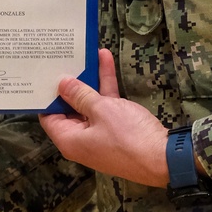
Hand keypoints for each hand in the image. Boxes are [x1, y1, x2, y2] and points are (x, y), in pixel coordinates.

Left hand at [39, 49, 169, 186]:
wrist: (165, 157)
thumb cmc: (128, 137)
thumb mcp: (100, 110)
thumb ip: (80, 95)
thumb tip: (62, 84)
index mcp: (69, 139)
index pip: (49, 116)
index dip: (48, 95)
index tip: (46, 73)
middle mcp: (81, 139)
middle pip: (69, 107)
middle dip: (70, 83)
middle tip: (63, 59)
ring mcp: (100, 134)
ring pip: (90, 103)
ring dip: (90, 79)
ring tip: (85, 54)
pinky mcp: (117, 129)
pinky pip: (106, 105)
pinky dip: (106, 86)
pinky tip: (106, 60)